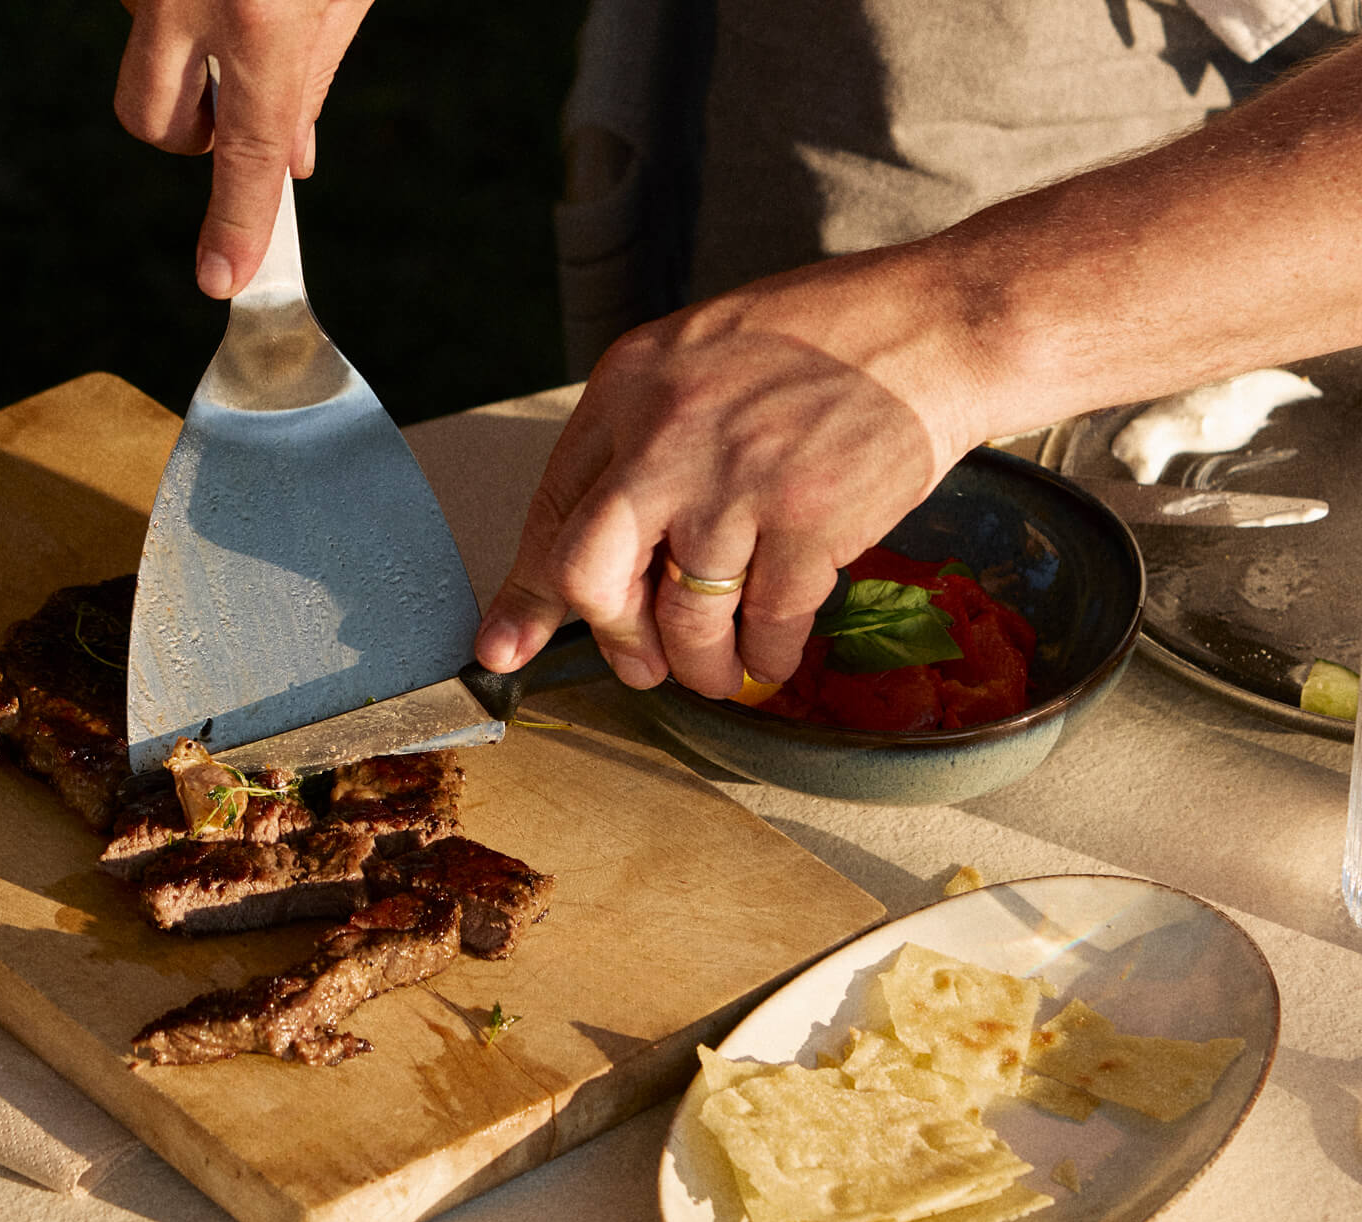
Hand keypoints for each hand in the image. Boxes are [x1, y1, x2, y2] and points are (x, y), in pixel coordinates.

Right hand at [114, 0, 372, 297]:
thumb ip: (315, 71)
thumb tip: (290, 155)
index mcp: (257, 13)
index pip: (247, 151)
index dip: (237, 224)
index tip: (222, 278)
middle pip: (154, 123)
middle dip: (188, 135)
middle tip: (234, 101)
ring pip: (142, 60)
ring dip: (182, 57)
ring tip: (236, 7)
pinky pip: (142, 9)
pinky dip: (176, 9)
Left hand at [473, 288, 955, 698]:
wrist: (938, 326)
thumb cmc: (819, 343)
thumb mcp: (697, 359)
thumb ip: (636, 441)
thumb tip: (584, 549)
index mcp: (627, 386)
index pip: (551, 511)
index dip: (528, 595)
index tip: (505, 646)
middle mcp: (667, 434)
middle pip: (588, 574)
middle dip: (611, 638)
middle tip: (641, 665)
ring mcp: (738, 481)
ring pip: (683, 617)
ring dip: (700, 665)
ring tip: (721, 672)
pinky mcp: (810, 521)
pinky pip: (768, 625)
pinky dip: (768, 656)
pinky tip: (774, 654)